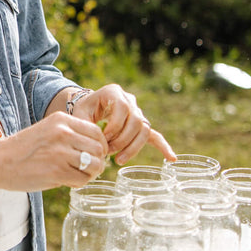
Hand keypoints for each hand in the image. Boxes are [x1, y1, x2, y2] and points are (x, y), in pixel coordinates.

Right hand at [0, 110, 110, 190]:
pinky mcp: (57, 171)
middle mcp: (63, 133)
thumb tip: (97, 151)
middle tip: (87, 169)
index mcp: (61, 120)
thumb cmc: (22, 149)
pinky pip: (82, 179)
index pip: (96, 132)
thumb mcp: (46, 131)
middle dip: (97, 161)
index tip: (92, 155)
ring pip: (94, 165)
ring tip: (78, 175)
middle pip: (98, 149)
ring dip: (90, 174)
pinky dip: (78, 183)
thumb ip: (69, 135)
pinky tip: (67, 181)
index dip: (99, 146)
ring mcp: (61, 152)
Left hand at [55, 83, 175, 165]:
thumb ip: (85, 126)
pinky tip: (171, 158)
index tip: (103, 138)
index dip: (115, 125)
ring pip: (144, 130)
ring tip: (118, 159)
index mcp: (113, 92)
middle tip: (108, 151)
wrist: (88, 107)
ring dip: (132, 147)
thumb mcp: (79, 114)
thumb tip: (97, 146)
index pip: (122, 108)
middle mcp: (128, 99)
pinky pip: (154, 135)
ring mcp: (137, 111)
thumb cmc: (83, 110)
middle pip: (135, 121)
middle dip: (122, 139)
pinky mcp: (140, 124)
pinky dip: (162, 146)